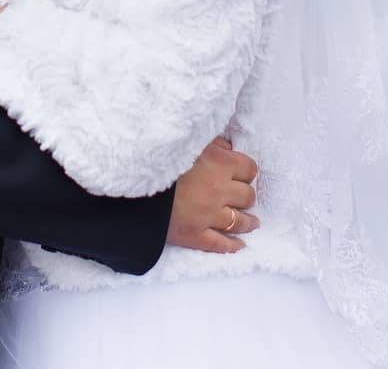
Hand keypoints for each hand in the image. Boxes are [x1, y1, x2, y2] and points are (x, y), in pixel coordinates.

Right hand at [166, 137, 259, 253]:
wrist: (134, 184)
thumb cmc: (162, 158)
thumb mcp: (190, 141)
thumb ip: (212, 144)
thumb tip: (228, 149)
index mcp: (220, 164)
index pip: (249, 169)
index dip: (246, 171)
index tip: (242, 173)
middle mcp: (220, 191)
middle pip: (247, 196)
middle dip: (246, 195)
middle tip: (243, 196)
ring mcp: (209, 216)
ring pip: (238, 221)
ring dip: (247, 221)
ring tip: (252, 222)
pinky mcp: (194, 235)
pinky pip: (219, 244)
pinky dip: (231, 245)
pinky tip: (240, 245)